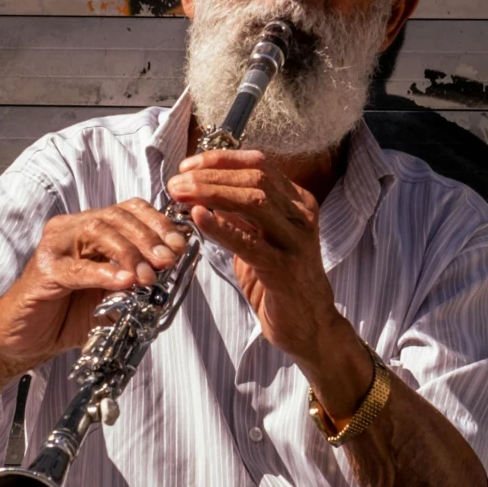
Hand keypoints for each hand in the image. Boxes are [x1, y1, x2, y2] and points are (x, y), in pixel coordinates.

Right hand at [0, 201, 190, 371]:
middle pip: (116, 217)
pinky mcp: (43, 270)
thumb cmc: (67, 315)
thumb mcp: (113, 298)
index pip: (129, 210)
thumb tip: (167, 276)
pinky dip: (103, 273)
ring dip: (128, 252)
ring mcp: (55, 246)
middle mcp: (72, 230)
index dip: (157, 223)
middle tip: (167, 260)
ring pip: (97, 232)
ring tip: (147, 275)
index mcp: (91, 230)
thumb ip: (136, 285)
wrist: (25, 339)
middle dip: (148, 237)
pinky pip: (77, 267)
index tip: (179, 245)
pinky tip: (124, 282)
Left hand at [166, 148, 338, 363]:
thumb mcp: (261, 240)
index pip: (260, 164)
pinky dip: (221, 227)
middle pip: (255, 178)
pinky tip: (198, 218)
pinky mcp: (284, 269)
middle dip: (211, 175)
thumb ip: (240, 217)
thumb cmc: (281, 283)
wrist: (309, 326)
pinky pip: (249, 242)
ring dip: (212, 193)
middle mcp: (301, 216)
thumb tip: (204, 193)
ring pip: (254, 201)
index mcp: (298, 203)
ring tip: (182, 195)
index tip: (189, 165)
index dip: (221, 160)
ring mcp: (296, 241)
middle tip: (178, 182)